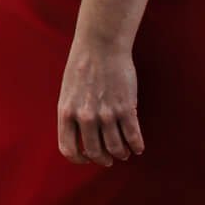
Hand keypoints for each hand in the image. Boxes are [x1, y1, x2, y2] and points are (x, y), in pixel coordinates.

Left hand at [57, 38, 142, 167]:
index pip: (68, 149)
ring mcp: (106, 114)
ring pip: (115, 148)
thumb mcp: (68, 92)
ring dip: (121, 154)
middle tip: (109, 159)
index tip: (86, 158)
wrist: (100, 45)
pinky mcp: (126, 108)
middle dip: (103, 159)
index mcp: (66, 112)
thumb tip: (81, 138)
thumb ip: (73, 114)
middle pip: (95, 152)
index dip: (78, 159)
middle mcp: (85, 116)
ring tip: (124, 153)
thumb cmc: (82, 66)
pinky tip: (138, 147)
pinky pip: (133, 137)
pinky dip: (136, 146)